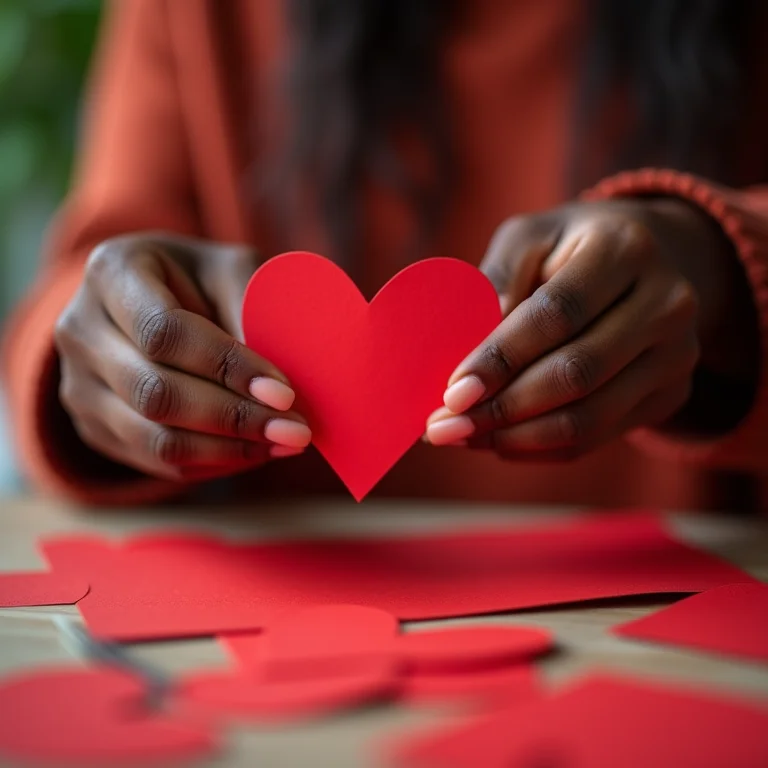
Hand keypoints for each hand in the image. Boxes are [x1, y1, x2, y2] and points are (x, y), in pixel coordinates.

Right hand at [54, 233, 311, 480]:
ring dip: (229, 449)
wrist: (160, 302)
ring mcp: (78, 385)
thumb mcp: (233, 270)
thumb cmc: (205, 281)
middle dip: (234, 417)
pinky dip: (214, 463)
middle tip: (296, 429)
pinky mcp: (94, 427)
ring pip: (154, 439)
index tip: (284, 392)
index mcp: (111, 272)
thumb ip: (252, 309)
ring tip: (285, 443)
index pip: (164, 332)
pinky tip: (257, 451)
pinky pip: (156, 463)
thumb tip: (276, 384)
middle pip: (154, 393)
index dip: (226, 367)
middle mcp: (80, 329)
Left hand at [425, 198, 748, 459]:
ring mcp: (677, 355)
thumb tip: (469, 343)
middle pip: (576, 373)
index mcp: (625, 249)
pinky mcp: (671, 394)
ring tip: (462, 437)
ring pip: (588, 417)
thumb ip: (497, 278)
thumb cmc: (568, 250)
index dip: (501, 357)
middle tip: (442, 426)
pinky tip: (496, 441)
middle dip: (501, 408)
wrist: (646, 264)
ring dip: (515, 437)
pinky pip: (597, 437)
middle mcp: (667, 303)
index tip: (452, 391)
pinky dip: (539, 447)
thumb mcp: (529, 238)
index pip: (558, 314)